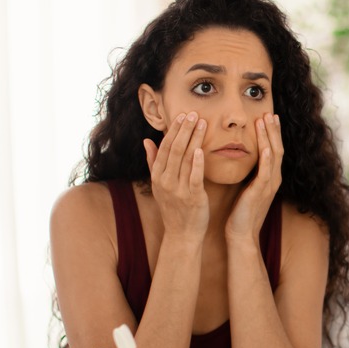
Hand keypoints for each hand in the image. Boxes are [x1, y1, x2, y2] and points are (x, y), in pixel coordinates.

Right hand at [143, 111, 208, 239]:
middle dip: (184, 129)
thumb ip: (153, 162)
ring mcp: (178, 189)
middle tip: (193, 113)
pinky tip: (200, 149)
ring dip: (193, 139)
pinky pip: (193, 177)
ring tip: (202, 123)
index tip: (183, 114)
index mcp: (158, 176)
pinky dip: (196, 163)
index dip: (174, 130)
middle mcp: (165, 181)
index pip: (165, 147)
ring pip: (185, 159)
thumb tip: (147, 140)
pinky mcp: (192, 197)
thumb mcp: (160, 185)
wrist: (182, 234)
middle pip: (175, 149)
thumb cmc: (174, 208)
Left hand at [225, 113, 282, 243]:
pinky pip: (266, 172)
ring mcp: (269, 185)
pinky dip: (267, 158)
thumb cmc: (241, 213)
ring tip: (266, 121)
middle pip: (277, 148)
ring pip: (273, 155)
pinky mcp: (261, 192)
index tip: (267, 117)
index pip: (273, 150)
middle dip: (273, 130)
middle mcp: (273, 179)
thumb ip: (249, 174)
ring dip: (270, 137)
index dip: (271, 133)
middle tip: (270, 112)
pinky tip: (265, 146)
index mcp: (269, 178)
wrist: (241, 234)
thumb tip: (242, 159)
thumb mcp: (247, 188)